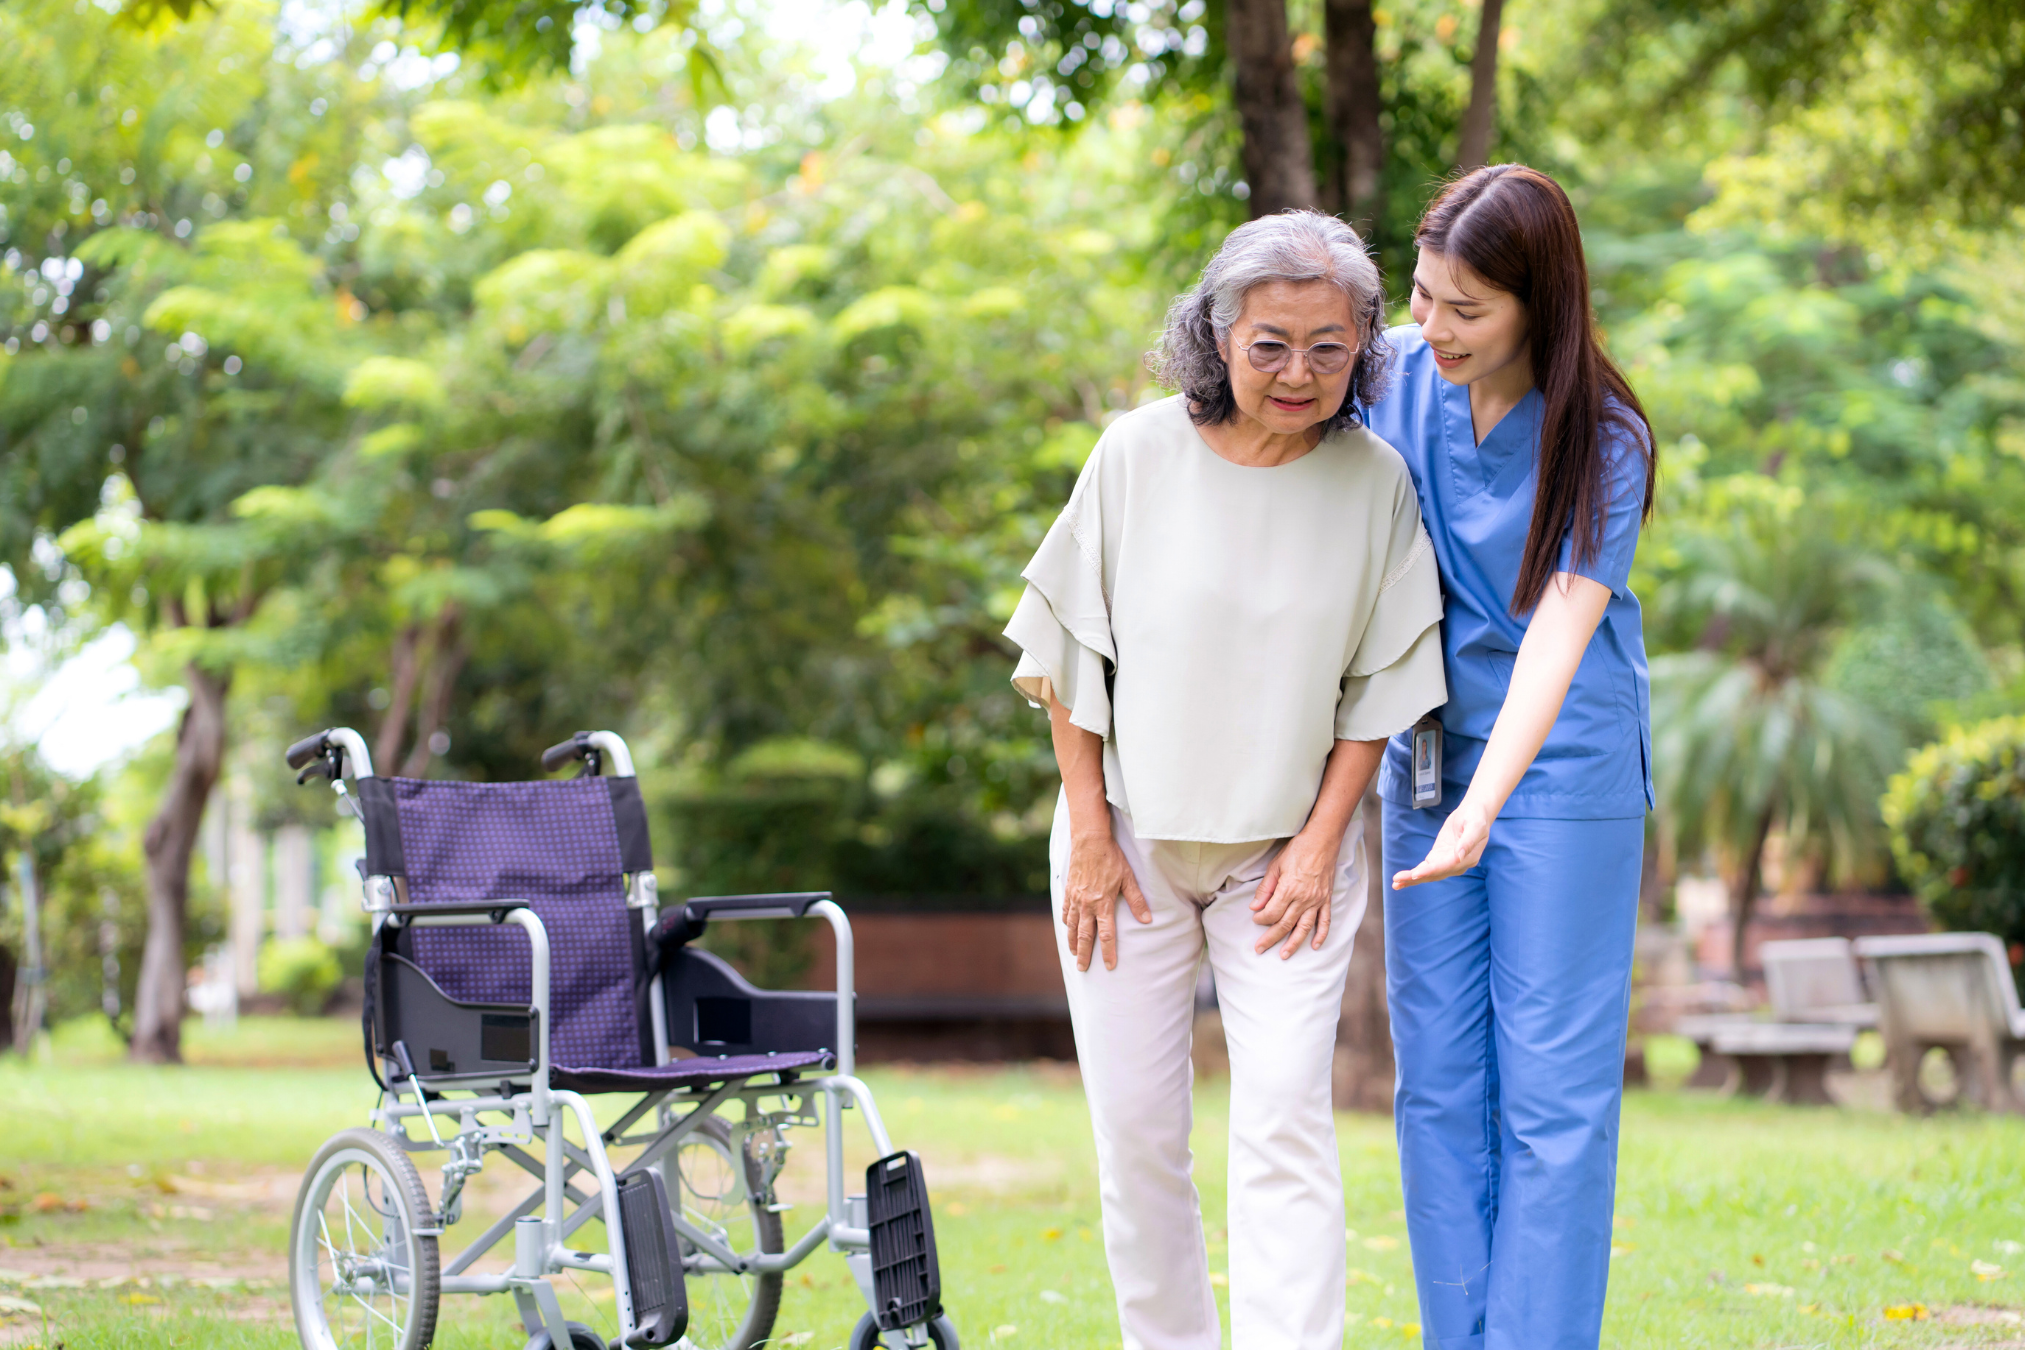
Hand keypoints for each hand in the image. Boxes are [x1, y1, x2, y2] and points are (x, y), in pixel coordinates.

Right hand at [1062, 830, 1151, 971]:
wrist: (1089, 841)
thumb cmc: (1112, 858)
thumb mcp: (1128, 878)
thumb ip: (1137, 901)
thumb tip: (1148, 920)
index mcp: (1104, 903)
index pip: (1106, 935)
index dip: (1109, 952)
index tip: (1110, 966)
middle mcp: (1087, 904)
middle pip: (1085, 936)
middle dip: (1084, 954)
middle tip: (1082, 969)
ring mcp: (1076, 898)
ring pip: (1073, 926)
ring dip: (1073, 942)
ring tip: (1074, 953)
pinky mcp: (1069, 891)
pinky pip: (1066, 911)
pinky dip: (1067, 923)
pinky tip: (1068, 928)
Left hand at [1250, 827, 1338, 958]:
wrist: (1322, 841)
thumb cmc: (1297, 851)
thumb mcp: (1275, 866)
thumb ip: (1265, 888)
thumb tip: (1255, 907)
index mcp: (1289, 889)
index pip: (1272, 913)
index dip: (1261, 919)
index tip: (1255, 919)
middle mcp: (1303, 899)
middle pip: (1285, 924)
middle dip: (1270, 938)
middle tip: (1259, 949)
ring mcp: (1317, 901)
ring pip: (1304, 928)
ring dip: (1294, 943)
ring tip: (1284, 955)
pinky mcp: (1326, 899)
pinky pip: (1325, 921)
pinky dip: (1321, 935)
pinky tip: (1315, 945)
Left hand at [1391, 797, 1492, 888]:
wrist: (1474, 813)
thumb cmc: (1476, 817)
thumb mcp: (1475, 825)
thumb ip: (1468, 841)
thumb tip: (1459, 856)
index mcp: (1467, 858)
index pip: (1446, 866)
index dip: (1430, 870)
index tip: (1415, 874)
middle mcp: (1457, 865)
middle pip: (1434, 874)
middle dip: (1415, 878)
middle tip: (1397, 881)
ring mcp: (1447, 862)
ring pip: (1428, 874)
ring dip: (1411, 879)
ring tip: (1395, 884)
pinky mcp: (1439, 857)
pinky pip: (1425, 868)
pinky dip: (1413, 874)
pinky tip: (1402, 879)